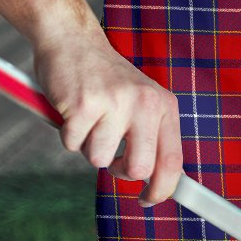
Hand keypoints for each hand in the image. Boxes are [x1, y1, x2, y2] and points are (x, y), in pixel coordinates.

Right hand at [34, 34, 182, 205]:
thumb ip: (151, 137)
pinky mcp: (84, 104)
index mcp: (164, 106)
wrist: (73, 40)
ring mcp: (115, 103)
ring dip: (88, 146)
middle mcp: (145, 103)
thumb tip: (158, 183)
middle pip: (139, 169)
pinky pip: (72, 144)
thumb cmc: (105, 79)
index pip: (173, 161)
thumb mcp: (141, 102)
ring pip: (99, 159)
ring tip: (90, 118)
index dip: (162, 189)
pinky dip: (68, 134)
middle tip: (111, 156)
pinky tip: (73, 110)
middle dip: (119, 171)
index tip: (149, 200)